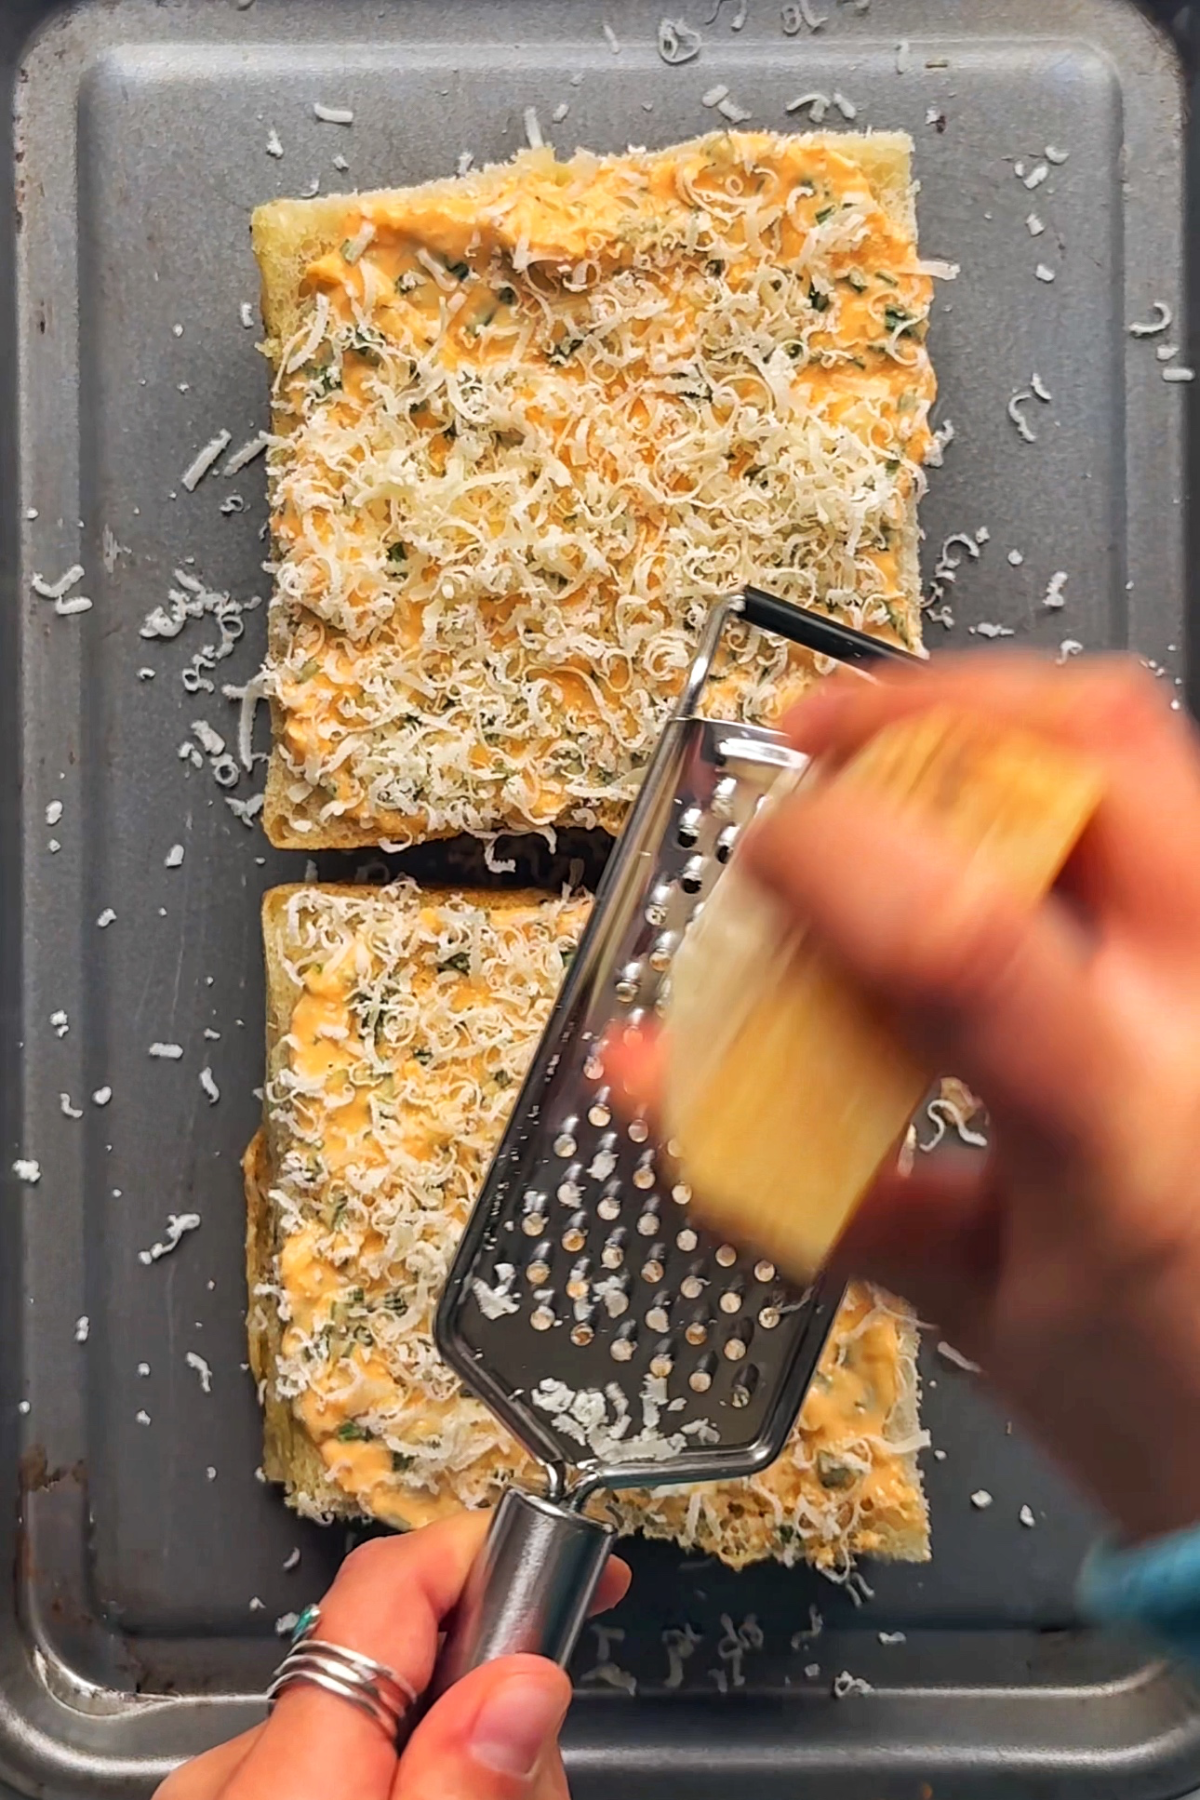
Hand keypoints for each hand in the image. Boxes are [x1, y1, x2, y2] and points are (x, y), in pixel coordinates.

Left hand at [156, 1512, 628, 1799]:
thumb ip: (468, 1789)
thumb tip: (526, 1677)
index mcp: (276, 1777)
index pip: (386, 1587)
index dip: (492, 1553)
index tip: (586, 1572)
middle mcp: (231, 1769)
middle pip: (399, 1655)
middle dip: (492, 1690)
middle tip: (541, 1779)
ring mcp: (226, 1794)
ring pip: (379, 1716)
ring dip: (456, 1750)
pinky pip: (345, 1761)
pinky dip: (407, 1779)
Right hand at [737, 654, 1199, 1543]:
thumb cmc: (1174, 1395)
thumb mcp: (984, 1317)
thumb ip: (816, 1196)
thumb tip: (658, 1088)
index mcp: (1122, 1131)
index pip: (971, 941)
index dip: (837, 861)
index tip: (757, 848)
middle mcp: (1199, 1013)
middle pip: (1097, 749)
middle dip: (933, 712)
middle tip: (817, 743)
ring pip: (1138, 746)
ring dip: (991, 724)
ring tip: (879, 759)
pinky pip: (1150, 802)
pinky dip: (1042, 777)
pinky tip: (969, 819)